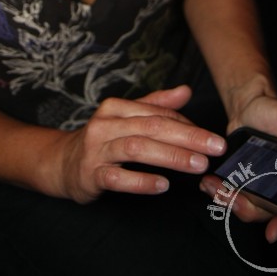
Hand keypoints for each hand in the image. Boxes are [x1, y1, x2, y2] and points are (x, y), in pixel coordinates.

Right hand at [55, 85, 226, 203]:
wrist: (62, 163)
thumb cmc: (102, 140)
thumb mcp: (126, 118)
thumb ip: (156, 105)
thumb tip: (186, 90)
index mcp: (116, 108)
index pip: (157, 113)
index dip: (187, 124)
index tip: (212, 138)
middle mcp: (105, 124)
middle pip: (151, 127)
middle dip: (187, 137)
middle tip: (214, 148)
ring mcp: (96, 149)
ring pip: (136, 148)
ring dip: (170, 156)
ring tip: (197, 165)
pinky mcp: (90, 174)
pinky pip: (117, 177)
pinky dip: (140, 181)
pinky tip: (162, 185)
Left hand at [200, 95, 276, 241]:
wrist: (248, 105)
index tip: (273, 231)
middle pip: (270, 214)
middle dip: (249, 209)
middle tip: (232, 197)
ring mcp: (264, 186)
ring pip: (250, 208)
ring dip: (231, 202)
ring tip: (215, 187)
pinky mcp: (245, 181)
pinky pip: (235, 196)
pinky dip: (222, 193)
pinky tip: (211, 184)